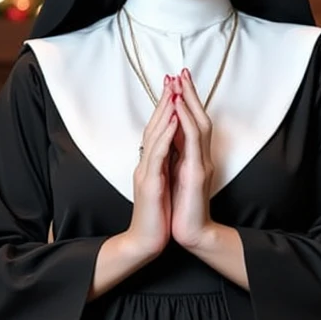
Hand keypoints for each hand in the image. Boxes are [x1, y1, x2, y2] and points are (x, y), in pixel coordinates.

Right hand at [126, 77, 177, 259]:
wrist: (146, 242)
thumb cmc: (157, 216)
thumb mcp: (163, 185)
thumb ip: (165, 166)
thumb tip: (173, 149)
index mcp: (151, 164)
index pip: (158, 129)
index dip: (166, 107)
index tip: (175, 86)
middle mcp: (146, 163)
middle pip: (154, 125)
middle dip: (164, 101)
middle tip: (172, 77)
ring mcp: (146, 172)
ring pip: (154, 135)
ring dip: (164, 112)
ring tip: (173, 91)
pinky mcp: (150, 184)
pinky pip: (158, 155)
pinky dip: (165, 136)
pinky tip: (172, 121)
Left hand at [169, 69, 215, 250]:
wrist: (191, 234)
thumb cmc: (181, 210)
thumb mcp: (175, 179)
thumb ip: (175, 160)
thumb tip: (167, 143)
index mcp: (192, 158)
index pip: (191, 123)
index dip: (185, 102)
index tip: (176, 82)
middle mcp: (200, 157)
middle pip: (198, 117)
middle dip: (189, 94)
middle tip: (181, 71)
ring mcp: (201, 164)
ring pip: (198, 125)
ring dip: (189, 102)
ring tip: (180, 83)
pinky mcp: (196, 174)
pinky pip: (192, 143)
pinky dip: (187, 124)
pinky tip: (180, 111)